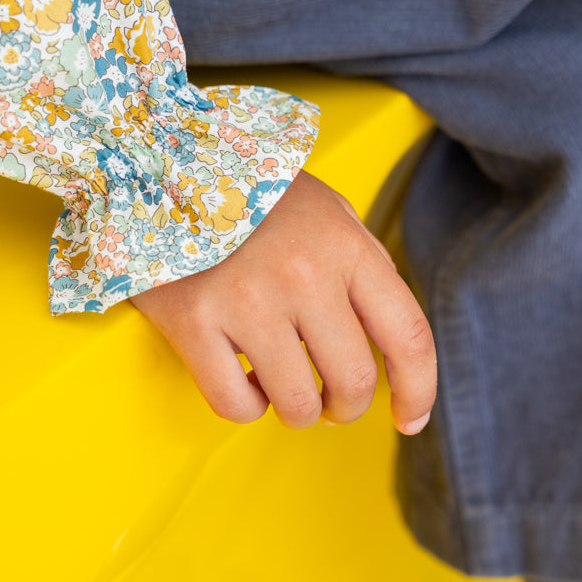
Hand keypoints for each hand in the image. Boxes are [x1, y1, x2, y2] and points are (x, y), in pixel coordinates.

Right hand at [131, 171, 436, 432]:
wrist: (162, 162)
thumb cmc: (251, 195)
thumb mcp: (326, 212)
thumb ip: (362, 269)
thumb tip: (388, 340)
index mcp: (346, 247)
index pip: (408, 337)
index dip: (418, 392)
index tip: (410, 420)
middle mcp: (304, 275)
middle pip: (354, 381)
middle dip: (346, 407)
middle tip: (329, 403)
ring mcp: (247, 301)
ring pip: (296, 404)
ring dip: (296, 410)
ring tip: (279, 385)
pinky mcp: (194, 322)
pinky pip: (236, 404)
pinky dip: (245, 405)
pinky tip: (239, 376)